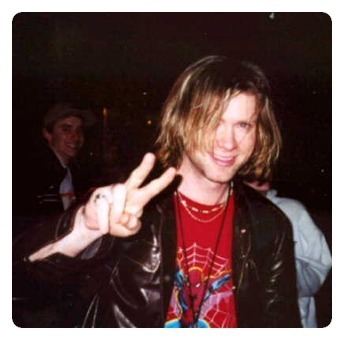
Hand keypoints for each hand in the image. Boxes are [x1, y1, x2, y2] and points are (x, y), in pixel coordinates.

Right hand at [28, 153, 175, 260]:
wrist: (94, 225)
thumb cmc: (116, 224)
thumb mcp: (128, 230)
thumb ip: (133, 226)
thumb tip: (127, 217)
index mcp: (138, 199)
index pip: (152, 188)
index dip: (163, 181)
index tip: (174, 171)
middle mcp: (126, 191)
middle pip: (136, 177)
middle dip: (144, 167)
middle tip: (151, 156)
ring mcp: (111, 191)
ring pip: (119, 193)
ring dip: (117, 212)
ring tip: (114, 223)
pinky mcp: (98, 195)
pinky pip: (103, 207)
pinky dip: (104, 221)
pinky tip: (104, 228)